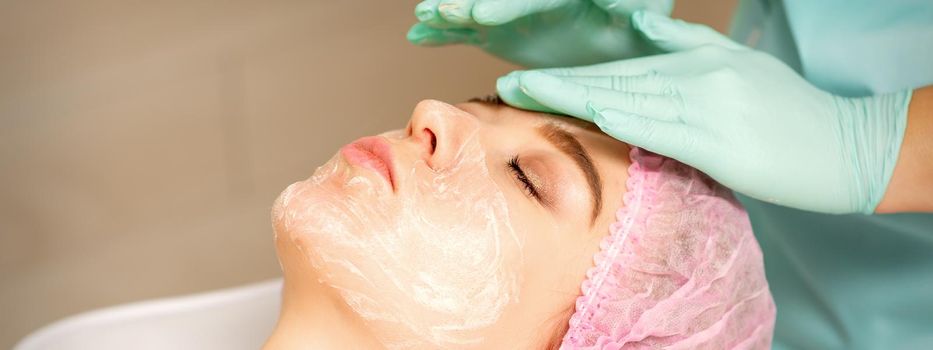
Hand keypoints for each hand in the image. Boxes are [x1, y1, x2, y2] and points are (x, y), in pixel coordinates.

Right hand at [406, 0, 673, 67]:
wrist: (629, 31)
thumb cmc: (645, 16)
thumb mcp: (646, 7)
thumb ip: (632, 6)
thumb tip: (624, 5)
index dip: (504, 5)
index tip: (480, 14)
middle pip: (494, 0)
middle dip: (464, 4)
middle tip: (437, 12)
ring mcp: (513, 13)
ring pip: (475, 11)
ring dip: (448, 13)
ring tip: (422, 17)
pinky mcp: (502, 31)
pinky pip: (469, 31)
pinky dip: (445, 33)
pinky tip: (419, 35)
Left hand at [498, 11, 912, 213]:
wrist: (846, 145)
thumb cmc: (790, 111)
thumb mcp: (740, 64)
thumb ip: (690, 44)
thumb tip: (646, 28)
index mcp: (697, 60)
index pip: (620, 68)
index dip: (570, 74)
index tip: (527, 79)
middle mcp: (697, 76)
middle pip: (612, 78)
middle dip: (555, 84)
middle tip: (506, 86)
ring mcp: (708, 105)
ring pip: (627, 96)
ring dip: (571, 96)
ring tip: (526, 95)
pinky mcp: (721, 141)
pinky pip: (662, 127)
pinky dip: (623, 117)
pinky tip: (588, 111)